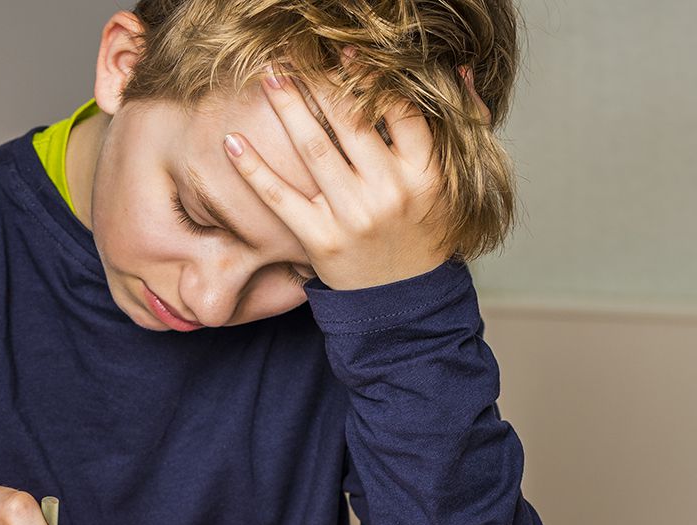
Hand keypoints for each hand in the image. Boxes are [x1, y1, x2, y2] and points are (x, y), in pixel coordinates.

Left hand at [224, 65, 487, 290]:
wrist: (404, 300)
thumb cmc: (427, 231)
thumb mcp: (453, 183)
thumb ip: (464, 125)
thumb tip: (459, 69)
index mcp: (425, 173)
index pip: (399, 110)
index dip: (371, 76)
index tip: (346, 52)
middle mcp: (390, 192)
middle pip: (350, 122)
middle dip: (319, 81)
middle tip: (294, 53)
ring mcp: (353, 217)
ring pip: (313, 149)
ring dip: (287, 106)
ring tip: (268, 75)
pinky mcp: (321, 241)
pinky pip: (280, 198)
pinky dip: (253, 169)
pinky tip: (232, 142)